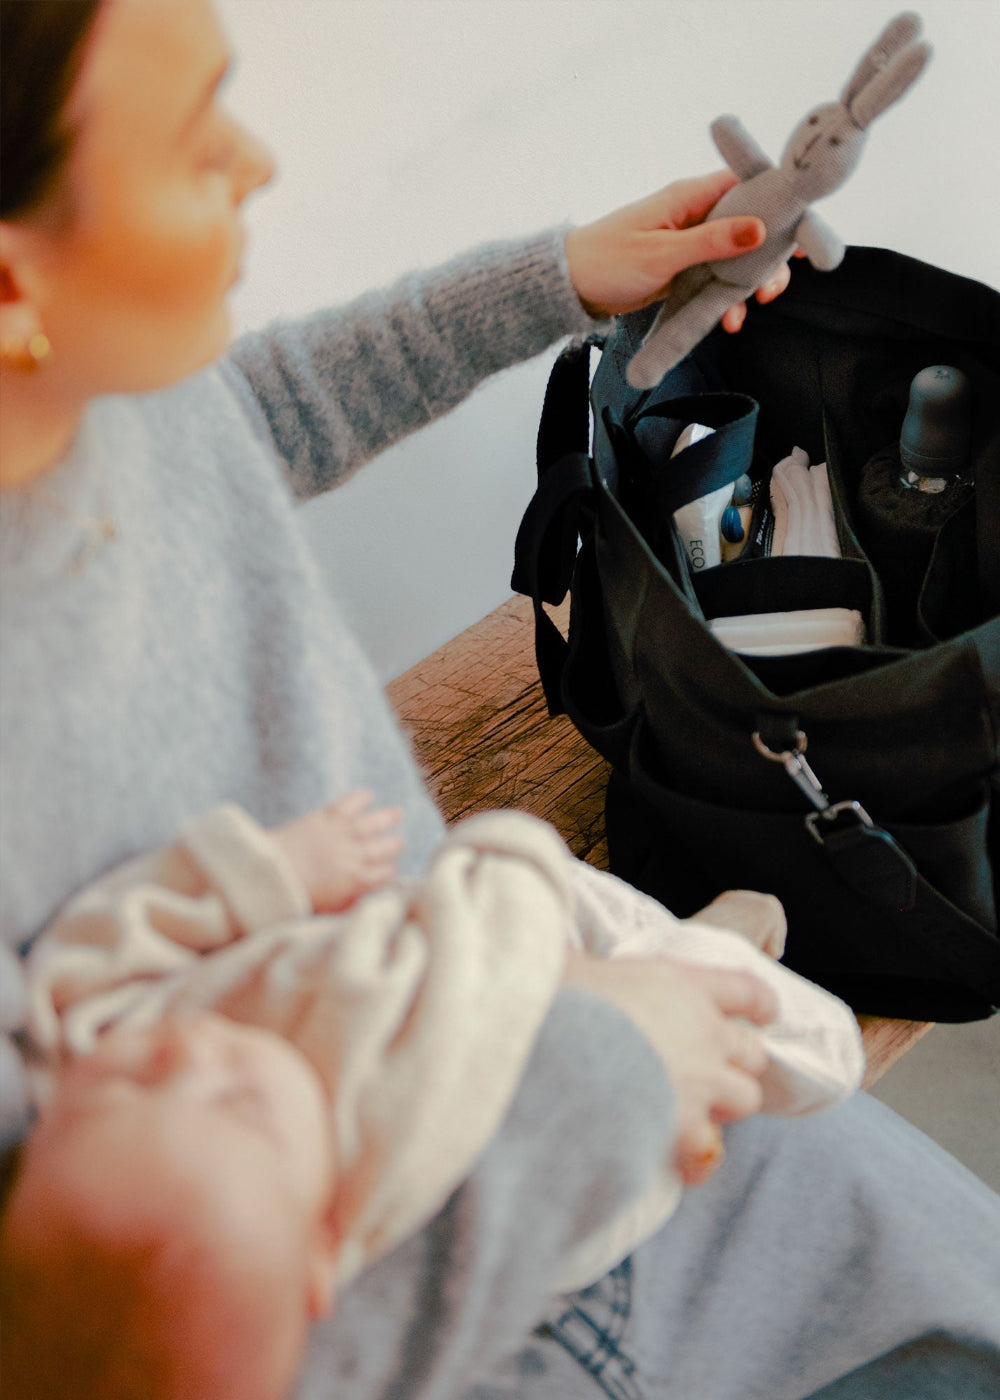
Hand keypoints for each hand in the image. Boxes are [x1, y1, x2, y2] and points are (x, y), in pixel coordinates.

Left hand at [270, 790, 404, 913]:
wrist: (267, 873)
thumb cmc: (295, 895)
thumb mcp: (328, 908)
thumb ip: (350, 902)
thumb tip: (367, 898)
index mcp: (357, 881)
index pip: (387, 874)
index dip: (390, 871)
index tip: (389, 869)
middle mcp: (355, 856)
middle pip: (387, 847)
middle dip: (394, 845)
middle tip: (397, 842)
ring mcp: (342, 834)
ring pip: (376, 822)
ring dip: (389, 817)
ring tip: (398, 813)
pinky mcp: (327, 817)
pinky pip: (350, 803)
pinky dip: (360, 798)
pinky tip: (368, 796)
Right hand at [562, 949, 776, 1185]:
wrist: (554, 1045)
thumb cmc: (560, 997)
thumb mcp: (573, 964)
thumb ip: (583, 965)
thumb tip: (556, 960)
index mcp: (681, 984)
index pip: (744, 988)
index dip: (759, 1002)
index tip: (765, 1012)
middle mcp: (702, 1031)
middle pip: (752, 1051)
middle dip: (736, 1063)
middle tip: (709, 1069)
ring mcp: (700, 1082)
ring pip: (744, 1099)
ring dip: (722, 1105)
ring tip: (692, 1112)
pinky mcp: (685, 1127)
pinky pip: (710, 1151)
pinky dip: (697, 1157)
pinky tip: (677, 1160)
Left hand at [564, 169, 793, 332]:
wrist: (572, 286)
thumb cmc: (607, 260)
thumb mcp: (662, 254)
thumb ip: (710, 241)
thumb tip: (758, 228)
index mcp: (690, 197)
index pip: (748, 185)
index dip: (779, 203)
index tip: (800, 230)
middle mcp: (695, 214)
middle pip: (750, 226)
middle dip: (766, 258)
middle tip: (772, 288)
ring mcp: (691, 242)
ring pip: (737, 257)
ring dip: (747, 284)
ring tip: (747, 310)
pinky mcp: (684, 267)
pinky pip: (717, 278)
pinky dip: (725, 297)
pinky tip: (728, 319)